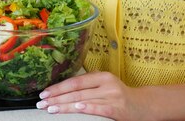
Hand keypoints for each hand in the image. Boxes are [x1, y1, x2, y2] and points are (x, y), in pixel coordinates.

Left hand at [36, 72, 150, 120]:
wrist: (143, 106)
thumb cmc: (119, 96)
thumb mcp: (105, 85)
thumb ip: (88, 84)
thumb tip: (62, 89)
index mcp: (101, 76)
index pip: (75, 81)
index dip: (58, 87)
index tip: (44, 93)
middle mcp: (106, 83)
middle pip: (76, 91)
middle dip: (56, 98)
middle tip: (41, 103)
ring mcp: (112, 96)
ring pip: (83, 100)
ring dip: (64, 106)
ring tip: (50, 109)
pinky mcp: (117, 108)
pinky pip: (99, 108)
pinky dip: (87, 108)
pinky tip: (75, 108)